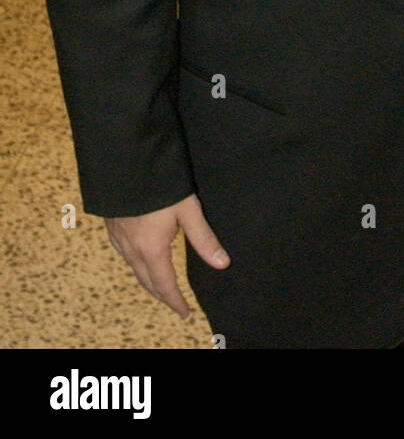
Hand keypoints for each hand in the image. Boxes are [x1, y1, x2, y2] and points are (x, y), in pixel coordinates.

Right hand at [105, 192, 229, 317]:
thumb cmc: (159, 183)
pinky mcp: (111, 225)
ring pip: (133, 268)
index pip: (164, 285)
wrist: (126, 161)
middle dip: (161, 294)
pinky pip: (123, 254)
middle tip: (174, 302)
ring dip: (147, 280)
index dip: (175, 301)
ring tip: (160, 284)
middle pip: (147, 280)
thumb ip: (203, 238)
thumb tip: (222, 263)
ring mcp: (118, 237)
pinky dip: (134, 264)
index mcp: (151, 248)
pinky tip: (139, 257)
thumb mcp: (187, 209)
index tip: (185, 312)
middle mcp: (131, 248)